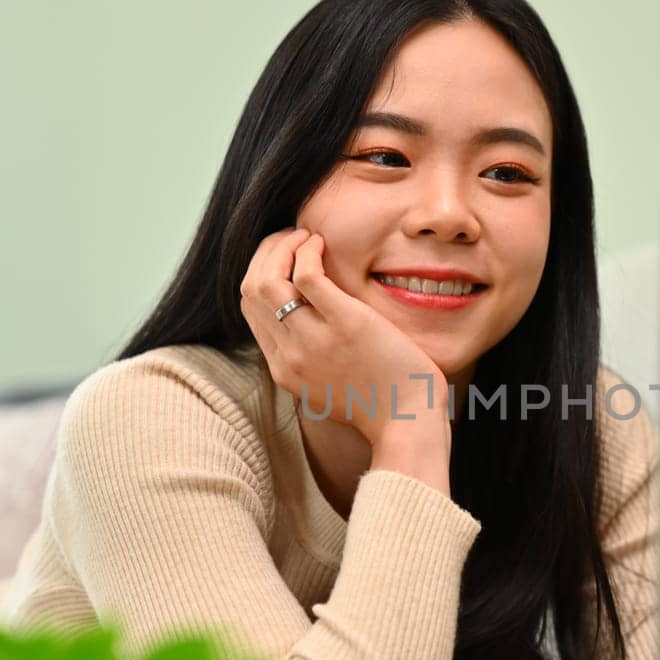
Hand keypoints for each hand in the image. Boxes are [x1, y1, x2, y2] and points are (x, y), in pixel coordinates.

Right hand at [239, 228, 449, 447]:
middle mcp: (289, 356)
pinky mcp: (346, 324)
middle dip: (266, 254)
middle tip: (291, 238)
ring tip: (306, 237)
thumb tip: (304, 321)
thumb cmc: (380, 402)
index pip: (251, 309)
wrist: (408, 422)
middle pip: (252, 290)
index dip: (260, 273)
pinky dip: (308, 251)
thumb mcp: (327, 387)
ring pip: (269, 280)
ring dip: (283, 247)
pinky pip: (307, 275)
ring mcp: (314, 340)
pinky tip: (321, 245)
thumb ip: (308, 359)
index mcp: (283, 370)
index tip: (282, 258)